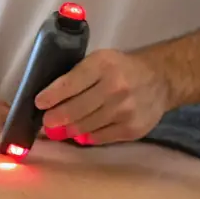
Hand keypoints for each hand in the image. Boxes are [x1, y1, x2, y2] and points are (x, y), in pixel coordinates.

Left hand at [36, 49, 170, 145]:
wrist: (160, 80)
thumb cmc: (122, 68)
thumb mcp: (100, 60)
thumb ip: (78, 76)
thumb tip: (49, 99)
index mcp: (103, 65)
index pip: (71, 83)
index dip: (51, 96)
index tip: (39, 103)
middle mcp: (115, 87)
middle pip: (75, 109)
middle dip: (55, 118)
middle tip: (47, 122)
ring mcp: (125, 110)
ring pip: (85, 127)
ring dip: (68, 130)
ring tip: (59, 129)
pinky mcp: (131, 129)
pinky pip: (100, 138)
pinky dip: (86, 136)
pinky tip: (80, 134)